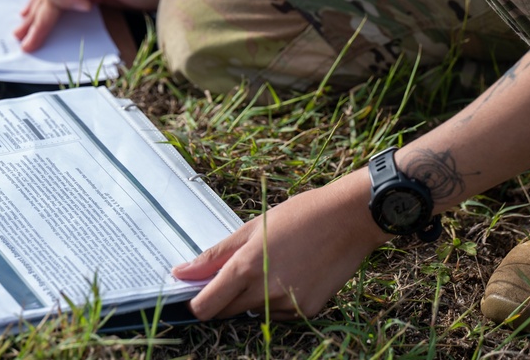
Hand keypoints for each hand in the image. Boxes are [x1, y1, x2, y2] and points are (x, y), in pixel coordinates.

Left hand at [172, 170, 387, 319]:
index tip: (196, 293)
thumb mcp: (251, 228)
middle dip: (224, 297)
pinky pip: (278, 314)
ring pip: (253, 313)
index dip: (196, 303)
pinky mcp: (307, 311)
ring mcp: (287, 305)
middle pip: (226, 312)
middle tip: (239, 270)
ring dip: (252, 298)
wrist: (349, 219)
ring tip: (275, 265)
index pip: (205, 307)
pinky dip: (277, 300)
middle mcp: (264, 292)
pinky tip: (293, 274)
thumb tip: (180, 273)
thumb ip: (214, 256)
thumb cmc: (299, 215)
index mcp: (246, 267)